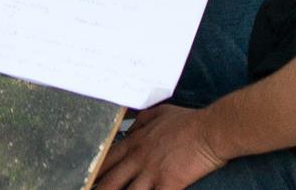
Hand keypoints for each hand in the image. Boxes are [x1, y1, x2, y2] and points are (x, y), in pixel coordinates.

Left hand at [97, 103, 225, 189]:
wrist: (210, 130)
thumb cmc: (188, 121)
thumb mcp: (158, 113)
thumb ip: (140, 122)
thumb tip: (130, 127)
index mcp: (134, 143)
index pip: (106, 160)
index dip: (94, 172)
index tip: (85, 179)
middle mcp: (138, 158)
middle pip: (110, 181)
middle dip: (98, 189)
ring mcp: (151, 172)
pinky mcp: (168, 183)